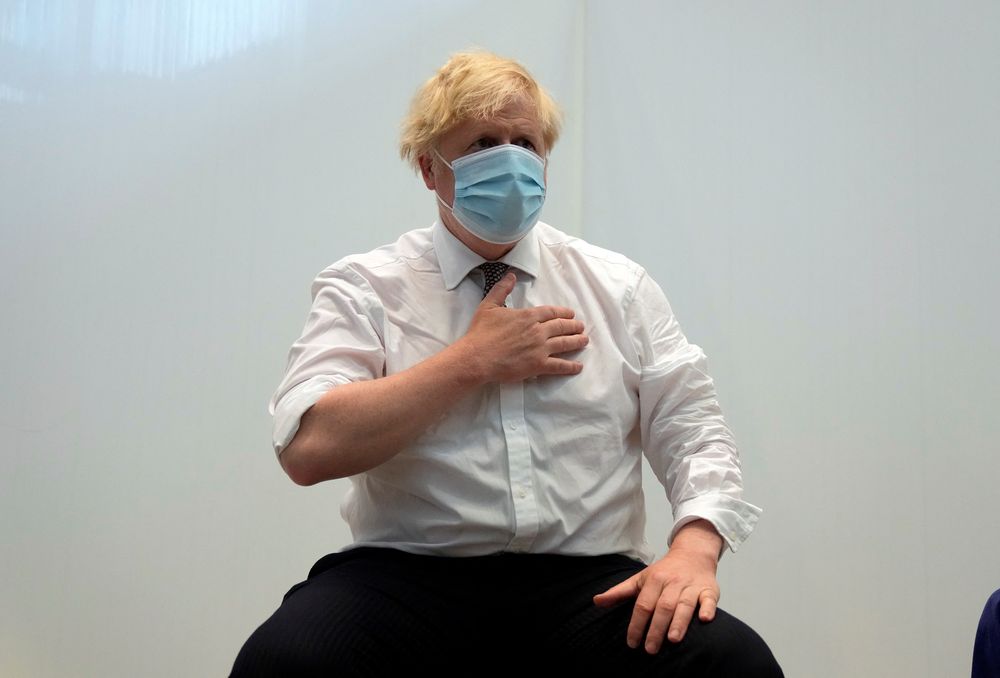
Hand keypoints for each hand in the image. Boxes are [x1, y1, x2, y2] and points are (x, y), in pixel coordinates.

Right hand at [461, 270, 587, 382]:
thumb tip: (510, 275)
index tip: (570, 314)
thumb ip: (502, 289)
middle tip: (581, 326)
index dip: (563, 313)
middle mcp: (538, 331)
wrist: (477, 357)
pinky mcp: (538, 365)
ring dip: (576, 342)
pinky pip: (559, 365)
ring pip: (564, 343)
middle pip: (561, 326)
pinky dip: (570, 366)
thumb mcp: (489, 306)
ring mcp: (540, 348)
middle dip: (573, 326)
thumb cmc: (481, 332)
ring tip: (584, 340)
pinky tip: (578, 367)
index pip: (551, 312)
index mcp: (528, 316)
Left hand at [592, 521, 721, 653]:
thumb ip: (619, 592)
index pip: (643, 604)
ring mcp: (691, 586)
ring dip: (679, 622)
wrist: (692, 554)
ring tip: (673, 639)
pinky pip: (709, 599)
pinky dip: (708, 609)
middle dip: (656, 628)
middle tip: (650, 649)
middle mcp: (672, 583)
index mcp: (654, 580)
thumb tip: (596, 601)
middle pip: (663, 607)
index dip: (636, 624)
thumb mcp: (640, 579)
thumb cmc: (664, 572)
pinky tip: (704, 619)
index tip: (632, 643)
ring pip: (685, 604)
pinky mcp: (709, 589)